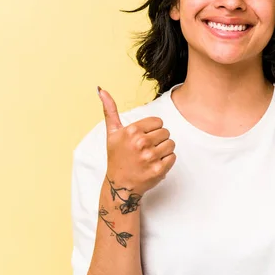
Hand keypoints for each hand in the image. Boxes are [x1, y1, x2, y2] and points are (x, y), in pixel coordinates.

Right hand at [98, 87, 176, 203]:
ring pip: (171, 144)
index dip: (152, 130)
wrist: (120, 185)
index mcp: (132, 131)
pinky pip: (173, 157)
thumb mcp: (112, 133)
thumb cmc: (117, 157)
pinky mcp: (158, 170)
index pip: (158, 122)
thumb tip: (101, 90)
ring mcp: (150, 157)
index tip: (143, 137)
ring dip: (164, 150)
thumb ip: (110, 110)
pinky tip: (154, 164)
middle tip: (146, 149)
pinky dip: (166, 161)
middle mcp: (141, 143)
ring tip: (151, 156)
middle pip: (166, 132)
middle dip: (158, 140)